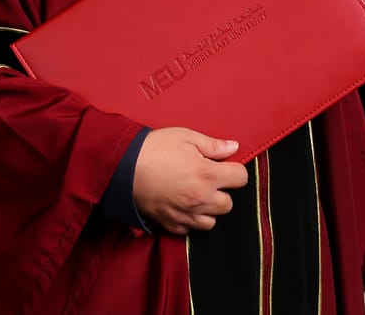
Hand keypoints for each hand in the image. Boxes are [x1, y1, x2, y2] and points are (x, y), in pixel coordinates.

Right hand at [132, 128, 248, 234]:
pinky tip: (181, 203)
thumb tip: (234, 147)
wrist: (124, 167)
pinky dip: (190, 218)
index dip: (235, 169)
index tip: (224, 165)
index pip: (241, 178)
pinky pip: (191, 228)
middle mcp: (201, 198)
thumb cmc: (155, 148)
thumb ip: (213, 144)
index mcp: (207, 175)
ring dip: (208, 208)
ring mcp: (186, 214)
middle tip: (207, 177)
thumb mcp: (185, 137)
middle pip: (229, 203)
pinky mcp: (171, 224)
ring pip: (212, 220)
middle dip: (222, 190)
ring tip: (195, 192)